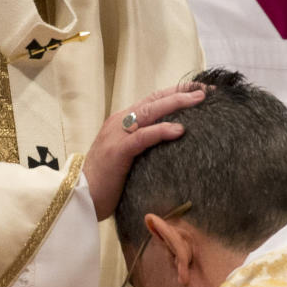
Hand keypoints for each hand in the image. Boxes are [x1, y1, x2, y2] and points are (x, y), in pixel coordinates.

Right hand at [83, 84, 204, 220]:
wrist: (79, 196)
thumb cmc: (106, 181)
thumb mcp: (128, 157)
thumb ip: (145, 145)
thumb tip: (174, 143)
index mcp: (122, 121)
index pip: (153, 100)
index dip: (176, 92)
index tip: (200, 90)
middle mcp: (119, 121)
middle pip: (154, 100)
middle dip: (182, 92)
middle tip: (207, 91)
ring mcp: (117, 134)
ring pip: (150, 111)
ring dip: (176, 103)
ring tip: (199, 101)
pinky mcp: (117, 151)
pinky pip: (142, 136)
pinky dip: (161, 130)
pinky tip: (179, 130)